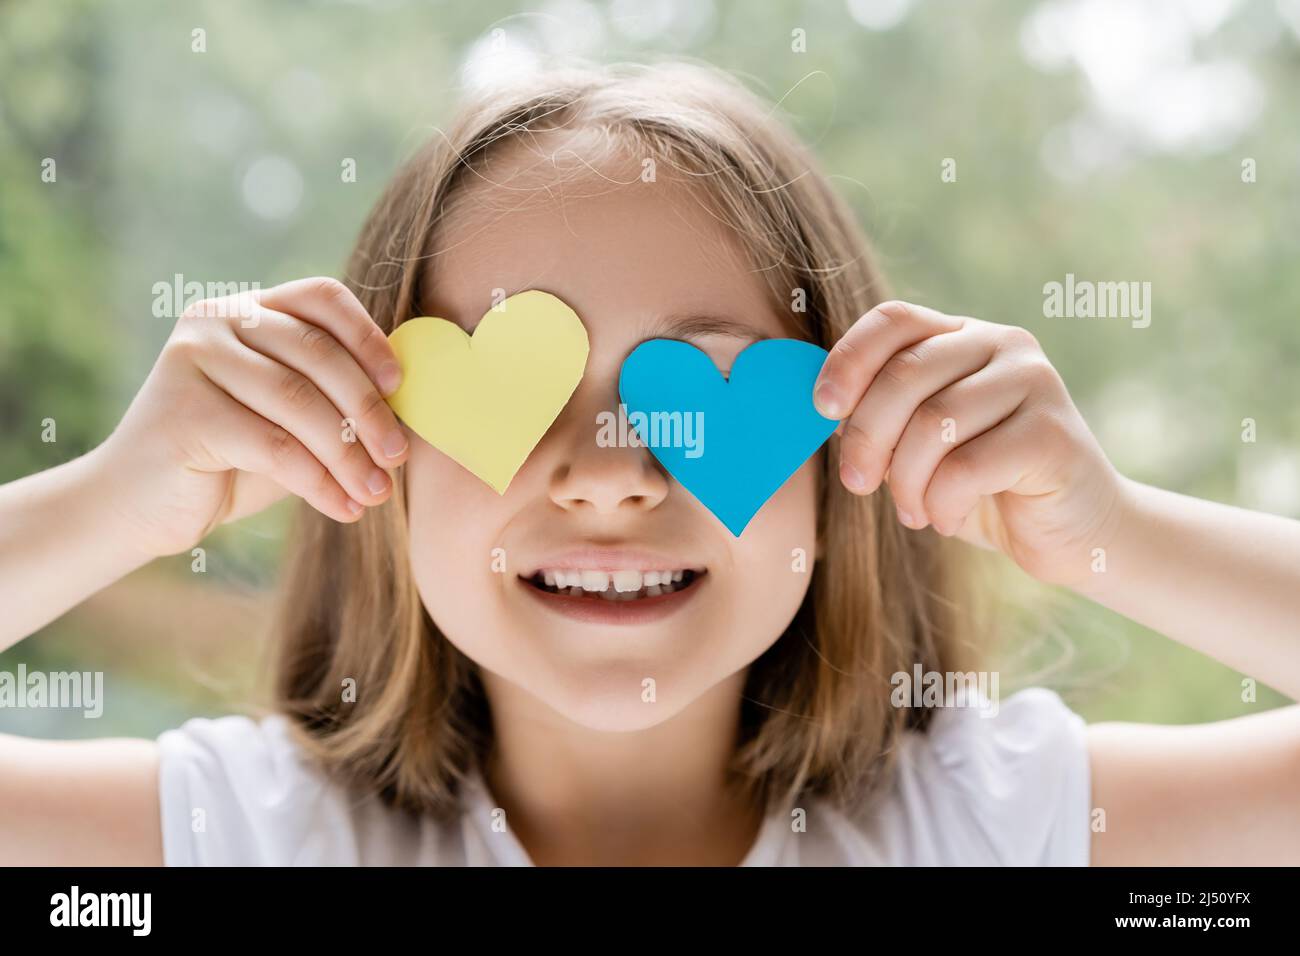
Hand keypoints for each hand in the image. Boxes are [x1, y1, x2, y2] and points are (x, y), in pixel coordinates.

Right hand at [92, 277, 410, 557]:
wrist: (142, 506)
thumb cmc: (230, 461)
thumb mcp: (291, 420)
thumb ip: (335, 400)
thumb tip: (410, 408)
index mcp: (249, 309)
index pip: (321, 298)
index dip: (368, 338)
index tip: (399, 386)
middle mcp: (216, 320)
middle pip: (317, 353)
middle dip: (368, 411)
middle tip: (398, 458)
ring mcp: (193, 360)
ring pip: (298, 402)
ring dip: (349, 455)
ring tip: (376, 494)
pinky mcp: (184, 412)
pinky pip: (274, 446)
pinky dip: (319, 482)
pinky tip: (343, 508)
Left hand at [813, 300, 1125, 586]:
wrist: (1072, 531)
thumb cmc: (984, 486)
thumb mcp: (919, 445)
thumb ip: (881, 416)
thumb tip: (822, 407)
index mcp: (964, 336)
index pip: (894, 320)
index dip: (848, 360)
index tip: (823, 409)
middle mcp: (1003, 344)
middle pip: (905, 374)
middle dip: (866, 438)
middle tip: (858, 484)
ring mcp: (1034, 383)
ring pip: (933, 424)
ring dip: (907, 483)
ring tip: (915, 511)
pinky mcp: (1052, 434)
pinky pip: (966, 467)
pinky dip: (942, 505)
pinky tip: (949, 518)